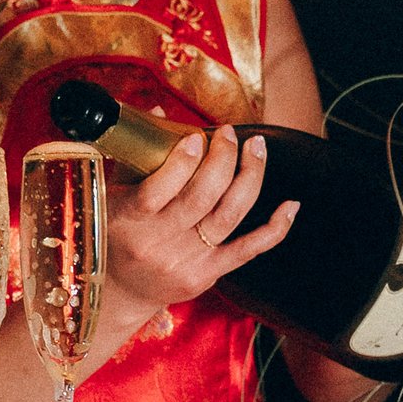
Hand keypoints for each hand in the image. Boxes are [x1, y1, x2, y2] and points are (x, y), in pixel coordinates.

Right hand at [102, 123, 297, 326]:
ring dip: (249, 177)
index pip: (158, 188)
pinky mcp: (207, 275)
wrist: (116, 290)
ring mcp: (185, 262)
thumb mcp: (112, 192)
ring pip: (228, 215)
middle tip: (229, 134)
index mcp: (127, 219)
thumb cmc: (114, 231)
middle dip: (223, 158)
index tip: (199, 136)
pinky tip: (290, 204)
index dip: (184, 159)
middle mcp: (156, 244)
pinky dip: (275, 228)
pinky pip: (248, 249)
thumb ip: (137, 154)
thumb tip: (163, 111)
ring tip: (256, 148)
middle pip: (202, 197)